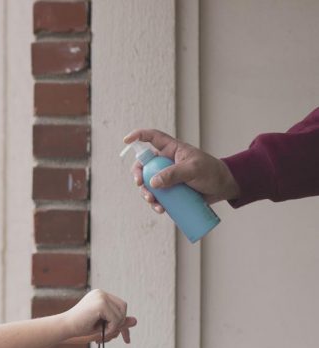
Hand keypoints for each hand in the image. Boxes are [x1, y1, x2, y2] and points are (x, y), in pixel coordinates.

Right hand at [62, 289, 135, 343]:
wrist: (65, 327)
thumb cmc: (80, 327)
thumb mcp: (102, 324)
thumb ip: (118, 322)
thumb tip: (136, 321)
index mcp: (100, 295)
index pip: (120, 305)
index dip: (120, 319)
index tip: (120, 335)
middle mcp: (101, 293)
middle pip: (123, 307)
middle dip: (120, 322)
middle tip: (107, 332)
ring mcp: (101, 297)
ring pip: (121, 314)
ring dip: (114, 326)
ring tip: (101, 331)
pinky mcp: (100, 304)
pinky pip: (116, 319)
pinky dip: (111, 328)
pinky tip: (99, 330)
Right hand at [123, 129, 240, 212]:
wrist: (223, 188)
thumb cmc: (211, 172)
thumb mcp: (193, 169)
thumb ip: (173, 174)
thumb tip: (152, 182)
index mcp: (171, 150)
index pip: (152, 138)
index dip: (138, 136)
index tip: (126, 141)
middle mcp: (166, 163)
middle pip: (144, 166)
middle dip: (138, 176)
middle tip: (140, 185)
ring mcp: (167, 178)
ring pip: (148, 184)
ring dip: (146, 194)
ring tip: (153, 202)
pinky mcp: (171, 191)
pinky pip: (157, 197)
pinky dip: (155, 204)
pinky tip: (160, 209)